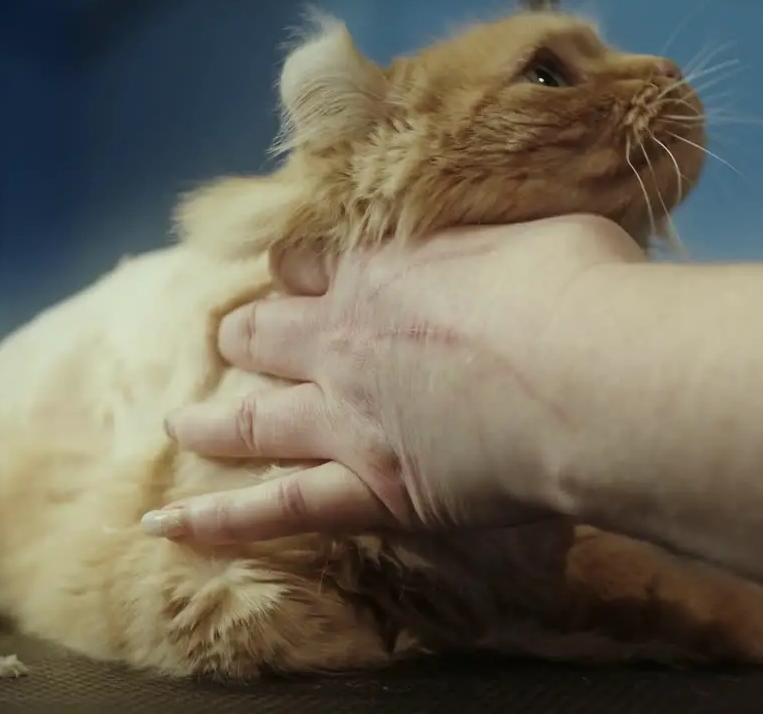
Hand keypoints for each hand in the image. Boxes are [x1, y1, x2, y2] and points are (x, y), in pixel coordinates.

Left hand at [145, 214, 645, 542]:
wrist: (595, 377)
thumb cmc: (585, 293)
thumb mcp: (543, 233)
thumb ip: (504, 245)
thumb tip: (523, 248)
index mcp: (387, 268)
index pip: (315, 262)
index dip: (306, 270)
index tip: (307, 275)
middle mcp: (348, 339)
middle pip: (269, 331)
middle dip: (250, 335)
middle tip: (239, 339)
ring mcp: (349, 419)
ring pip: (252, 418)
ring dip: (212, 420)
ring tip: (180, 425)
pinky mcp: (370, 489)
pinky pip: (277, 510)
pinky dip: (217, 521)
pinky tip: (166, 528)